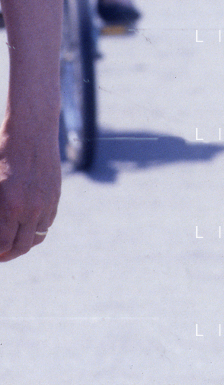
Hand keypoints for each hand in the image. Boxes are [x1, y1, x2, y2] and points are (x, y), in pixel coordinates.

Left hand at [0, 122, 60, 261]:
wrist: (32, 129)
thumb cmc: (3, 152)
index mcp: (11, 206)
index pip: (3, 246)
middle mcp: (32, 208)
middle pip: (22, 246)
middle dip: (8, 254)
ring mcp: (47, 202)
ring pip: (37, 236)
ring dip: (24, 242)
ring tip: (12, 241)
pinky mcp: (56, 194)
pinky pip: (48, 221)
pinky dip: (37, 228)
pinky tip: (25, 223)